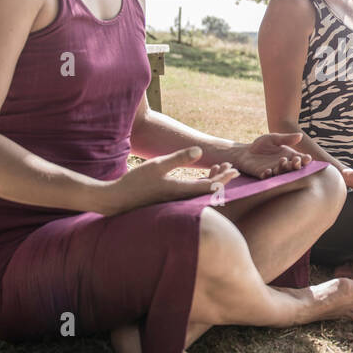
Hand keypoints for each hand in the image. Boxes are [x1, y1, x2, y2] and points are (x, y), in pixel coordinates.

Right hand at [97, 146, 238, 215]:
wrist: (118, 200)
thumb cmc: (137, 181)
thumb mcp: (158, 165)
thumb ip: (179, 158)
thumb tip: (200, 150)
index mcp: (181, 191)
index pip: (209, 187)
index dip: (223, 179)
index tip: (234, 170)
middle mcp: (181, 199)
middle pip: (208, 191)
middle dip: (221, 179)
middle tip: (232, 168)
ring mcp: (176, 201)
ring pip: (200, 192)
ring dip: (211, 180)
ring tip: (219, 168)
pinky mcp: (171, 201)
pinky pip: (192, 193)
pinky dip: (200, 184)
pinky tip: (201, 177)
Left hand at [233, 132, 312, 178]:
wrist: (245, 152)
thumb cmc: (261, 145)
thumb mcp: (273, 138)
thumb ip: (286, 138)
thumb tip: (300, 135)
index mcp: (288, 156)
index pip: (300, 159)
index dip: (305, 160)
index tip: (307, 158)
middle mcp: (283, 165)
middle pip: (292, 168)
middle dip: (296, 165)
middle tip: (296, 161)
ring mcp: (273, 170)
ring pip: (281, 172)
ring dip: (283, 168)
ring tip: (282, 161)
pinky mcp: (262, 174)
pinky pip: (266, 177)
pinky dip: (267, 175)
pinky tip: (268, 171)